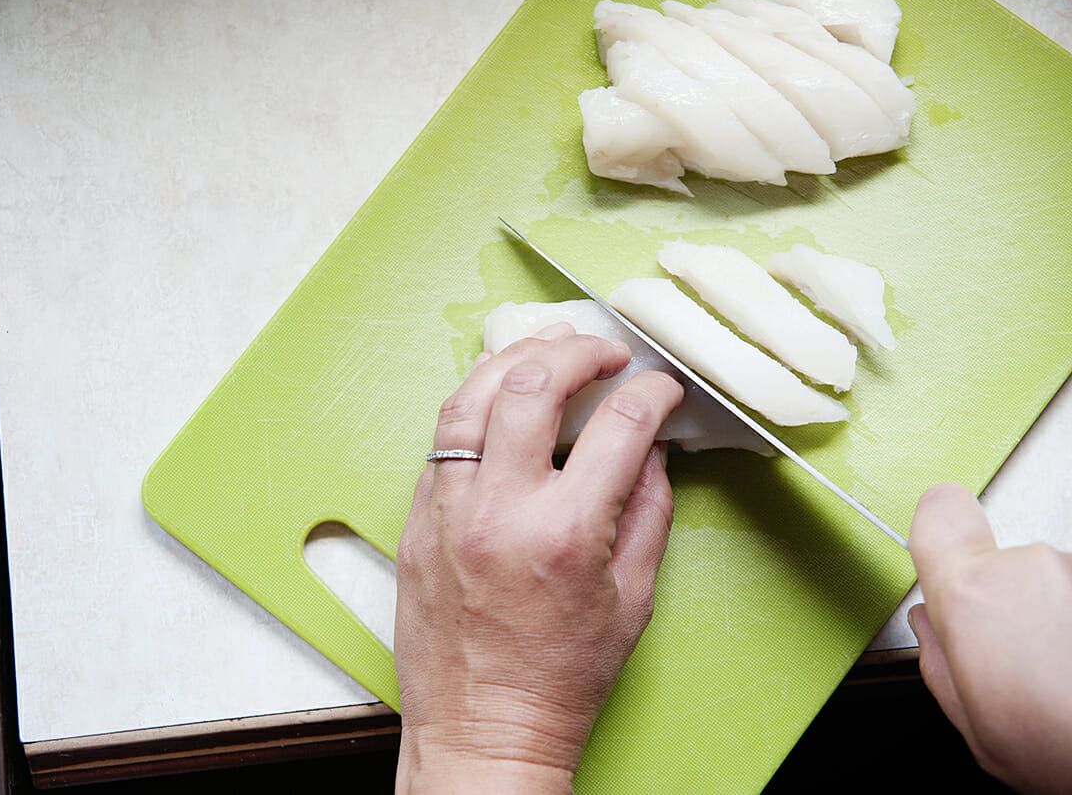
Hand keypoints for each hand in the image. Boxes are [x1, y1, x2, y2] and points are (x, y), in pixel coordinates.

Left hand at [393, 322, 682, 793]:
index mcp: (564, 533)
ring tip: (548, 353)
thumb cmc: (560, 676)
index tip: (660, 389)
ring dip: (515, 360)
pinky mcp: (417, 520)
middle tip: (603, 353)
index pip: (619, 426)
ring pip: (470, 396)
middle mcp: (498, 510)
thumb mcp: (632, 598)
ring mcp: (447, 510)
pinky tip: (500, 396)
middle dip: (578, 351)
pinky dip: (475, 405)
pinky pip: (442, 438)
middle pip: (533, 385)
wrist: (483, 728)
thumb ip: (647, 511)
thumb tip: (651, 449)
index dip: (651, 393)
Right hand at [908, 483, 1071, 794]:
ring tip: (1063, 670)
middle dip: (1003, 601)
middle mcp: (1030, 565)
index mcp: (971, 593)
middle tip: (1019, 659)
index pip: (939, 512)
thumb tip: (933, 626)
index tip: (944, 552)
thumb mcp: (974, 723)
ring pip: (1048, 580)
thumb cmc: (1062, 747)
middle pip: (999, 563)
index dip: (938, 530)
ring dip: (1052, 615)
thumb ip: (938, 658)